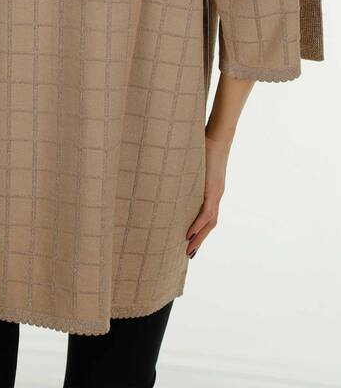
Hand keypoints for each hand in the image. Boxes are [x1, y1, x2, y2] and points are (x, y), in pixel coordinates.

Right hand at [185, 132, 231, 256]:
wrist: (218, 137)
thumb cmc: (204, 146)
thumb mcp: (194, 164)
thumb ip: (188, 172)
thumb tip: (171, 173)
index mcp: (212, 191)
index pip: (208, 216)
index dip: (200, 230)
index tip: (190, 241)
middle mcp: (216, 195)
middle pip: (210, 224)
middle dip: (199, 239)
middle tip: (188, 253)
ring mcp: (216, 193)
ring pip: (209, 222)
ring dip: (199, 237)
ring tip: (188, 248)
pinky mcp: (213, 189)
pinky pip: (206, 212)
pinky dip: (198, 225)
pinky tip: (189, 234)